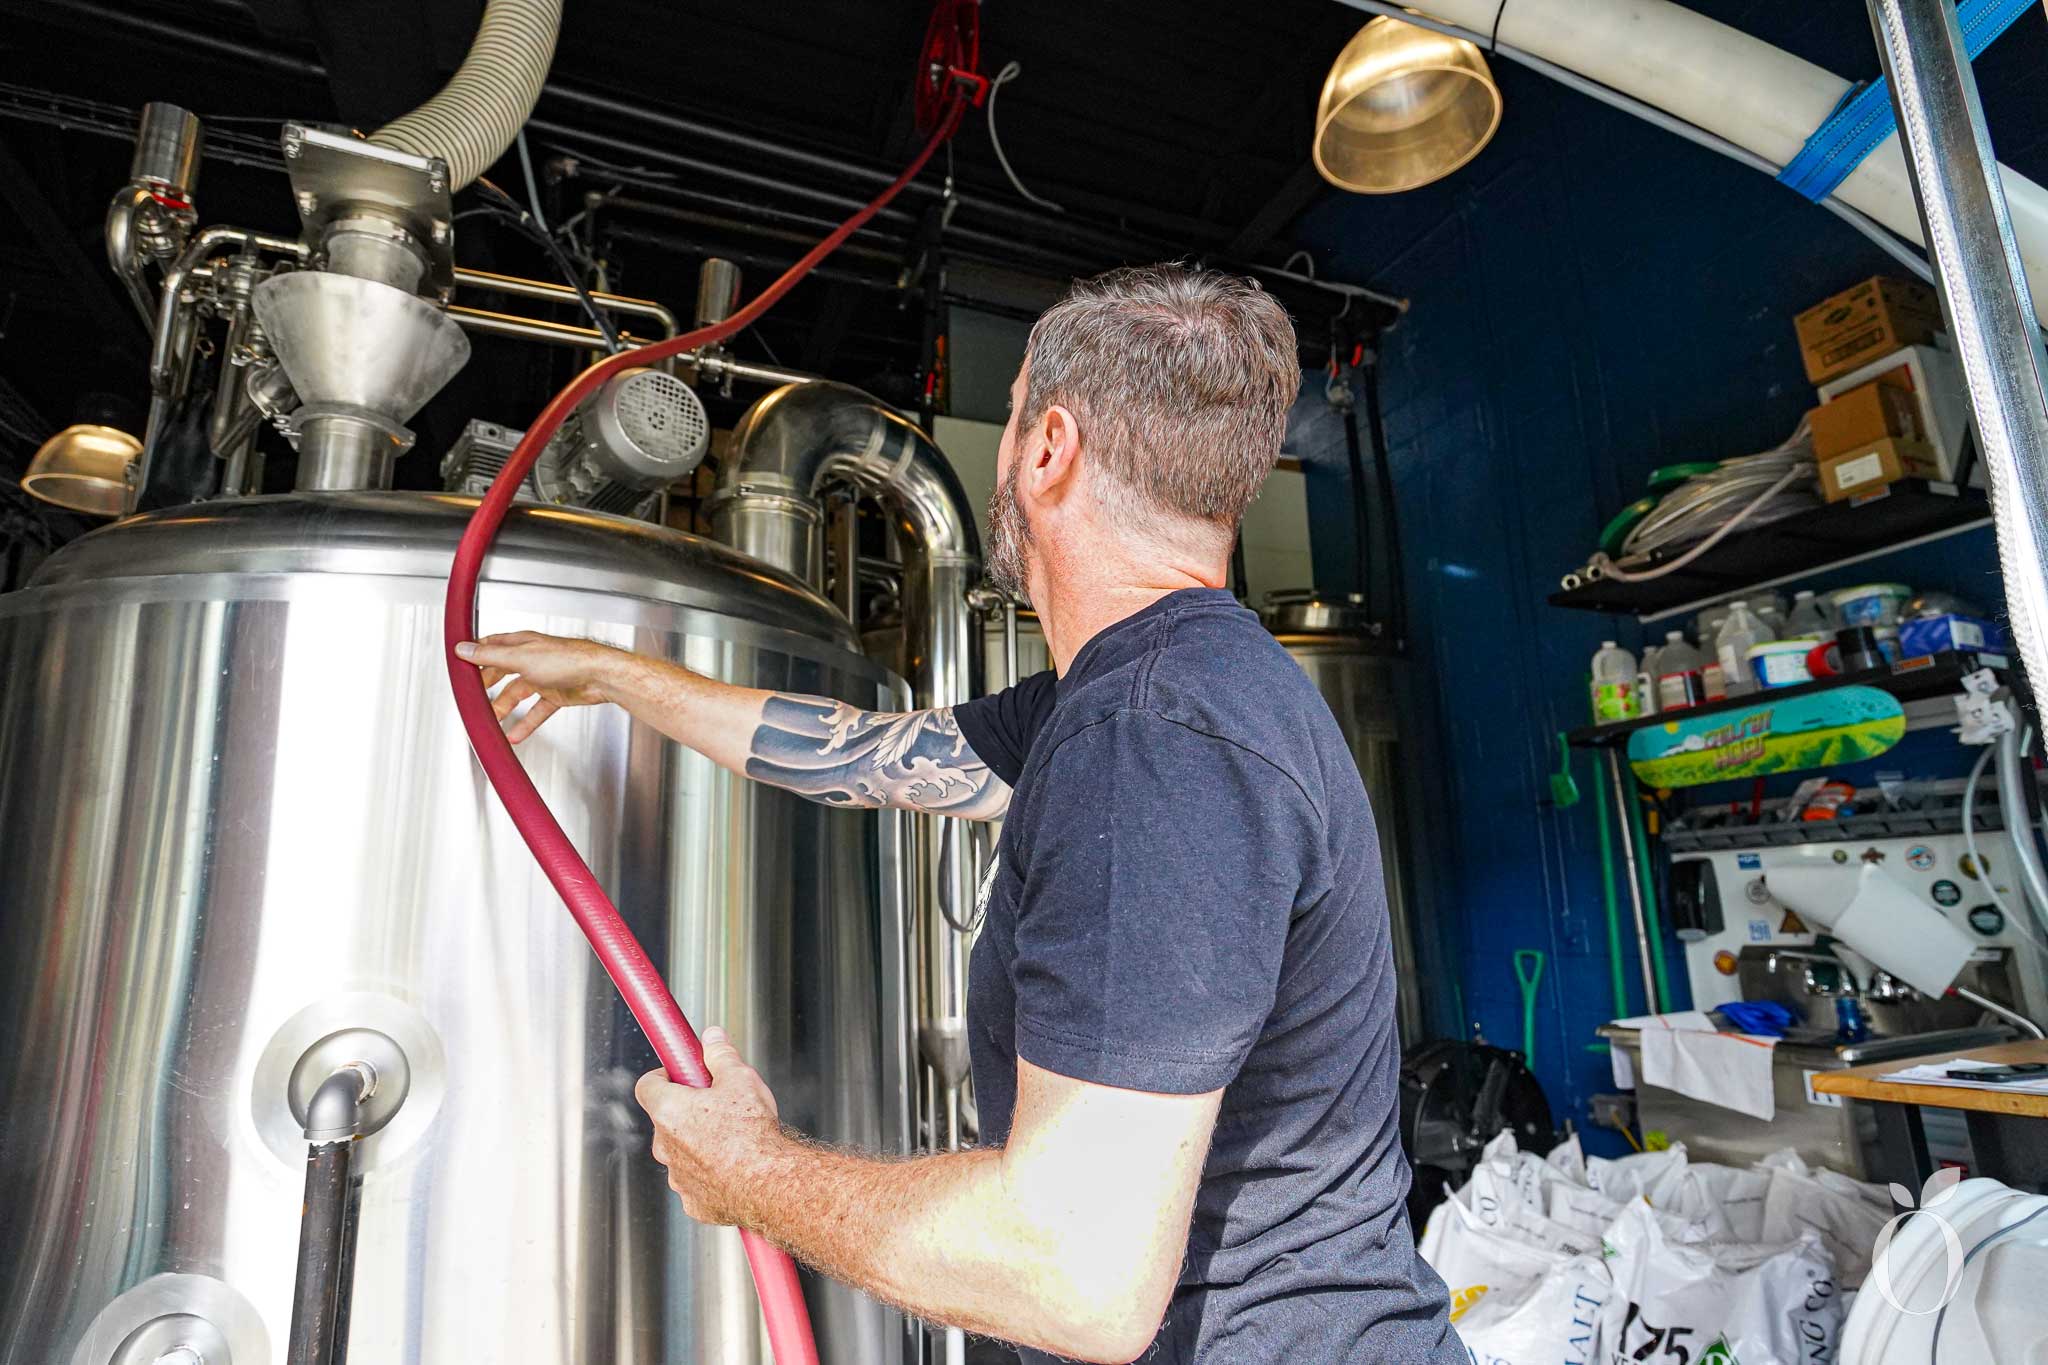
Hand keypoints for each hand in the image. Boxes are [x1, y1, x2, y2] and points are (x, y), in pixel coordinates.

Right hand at [454, 631, 632, 742]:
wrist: (601, 677)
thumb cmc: (569, 660)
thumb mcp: (521, 658)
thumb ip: (491, 655)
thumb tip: (464, 649)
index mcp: (523, 644)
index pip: (492, 646)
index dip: (476, 655)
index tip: (461, 666)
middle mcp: (532, 659)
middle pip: (502, 672)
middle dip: (486, 685)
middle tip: (472, 698)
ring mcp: (545, 677)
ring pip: (517, 694)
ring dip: (503, 708)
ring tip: (492, 721)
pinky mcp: (557, 695)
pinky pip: (536, 711)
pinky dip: (525, 723)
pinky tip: (515, 735)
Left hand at [635, 1026, 784, 1226]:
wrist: (770, 1183)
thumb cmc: (753, 1134)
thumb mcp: (740, 1079)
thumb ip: (720, 1055)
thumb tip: (712, 1038)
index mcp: (669, 1111)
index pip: (647, 1085)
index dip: (664, 1076)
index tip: (682, 1074)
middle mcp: (665, 1146)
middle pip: (666, 1120)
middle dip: (688, 1110)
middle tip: (718, 1104)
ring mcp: (678, 1178)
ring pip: (682, 1153)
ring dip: (699, 1144)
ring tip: (734, 1138)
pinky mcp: (694, 1202)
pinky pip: (697, 1182)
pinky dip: (711, 1174)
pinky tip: (736, 1167)